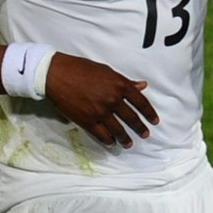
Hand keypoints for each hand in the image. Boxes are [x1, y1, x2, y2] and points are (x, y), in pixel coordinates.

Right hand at [44, 53, 158, 148]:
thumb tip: (142, 86)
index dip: (149, 113)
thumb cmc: (82, 69)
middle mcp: (113, 100)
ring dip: (125, 138)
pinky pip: (102, 135)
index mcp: (120, 85)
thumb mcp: (107, 71)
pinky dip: (108, 140)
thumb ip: (125, 81)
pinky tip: (112, 143)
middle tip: (145, 134)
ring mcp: (100, 112)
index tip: (154, 120)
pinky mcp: (87, 121)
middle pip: (131, 118)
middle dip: (140, 128)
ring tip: (129, 143)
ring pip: (118, 129)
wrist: (58, 75)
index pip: (141, 102)